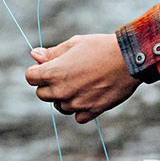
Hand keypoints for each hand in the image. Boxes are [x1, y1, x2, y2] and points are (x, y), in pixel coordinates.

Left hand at [25, 34, 140, 123]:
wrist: (129, 59)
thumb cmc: (100, 47)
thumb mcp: (73, 44)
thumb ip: (52, 53)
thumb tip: (34, 55)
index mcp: (53, 72)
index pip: (30, 78)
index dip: (37, 71)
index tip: (48, 66)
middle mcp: (62, 91)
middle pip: (42, 94)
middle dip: (48, 85)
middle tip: (65, 74)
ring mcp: (76, 103)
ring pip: (59, 106)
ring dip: (64, 97)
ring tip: (79, 83)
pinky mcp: (92, 111)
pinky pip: (77, 116)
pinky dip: (80, 108)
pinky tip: (89, 95)